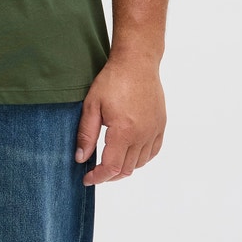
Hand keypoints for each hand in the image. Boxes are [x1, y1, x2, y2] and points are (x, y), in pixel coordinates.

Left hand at [74, 58, 165, 185]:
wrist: (137, 63)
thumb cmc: (113, 80)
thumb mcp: (92, 106)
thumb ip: (86, 135)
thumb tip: (81, 158)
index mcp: (124, 132)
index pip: (111, 168)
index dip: (97, 178)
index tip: (87, 178)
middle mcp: (142, 135)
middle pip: (126, 169)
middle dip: (108, 176)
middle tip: (95, 172)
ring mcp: (154, 131)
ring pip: (140, 163)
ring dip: (123, 168)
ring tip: (109, 162)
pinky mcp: (161, 125)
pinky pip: (152, 152)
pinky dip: (140, 159)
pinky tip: (128, 154)